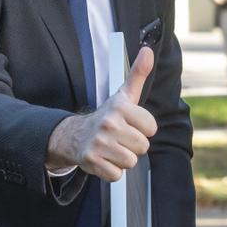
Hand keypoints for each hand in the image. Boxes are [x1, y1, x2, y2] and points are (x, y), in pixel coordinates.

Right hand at [45, 47, 157, 181]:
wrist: (75, 135)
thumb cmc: (107, 117)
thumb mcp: (124, 95)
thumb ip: (138, 74)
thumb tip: (148, 51)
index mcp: (120, 108)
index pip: (151, 128)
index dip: (143, 129)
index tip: (130, 125)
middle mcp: (109, 124)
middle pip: (142, 147)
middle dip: (133, 145)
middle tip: (120, 138)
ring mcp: (99, 143)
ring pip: (131, 161)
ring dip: (123, 158)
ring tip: (112, 148)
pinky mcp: (92, 161)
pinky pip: (117, 175)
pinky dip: (111, 171)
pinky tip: (104, 159)